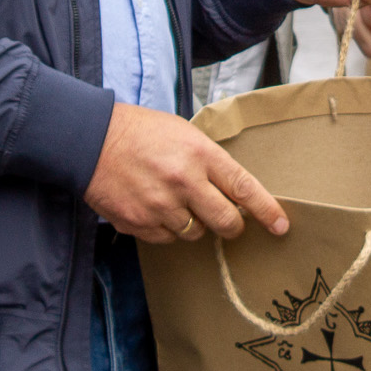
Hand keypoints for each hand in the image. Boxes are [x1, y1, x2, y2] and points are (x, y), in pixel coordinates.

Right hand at [85, 102, 288, 242]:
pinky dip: (166, 229)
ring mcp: (161, 206)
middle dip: (233, 225)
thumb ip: (208, 161)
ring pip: (196, 234)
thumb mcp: (182, 133)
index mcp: (199, 154)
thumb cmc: (139, 131)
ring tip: (174, 200)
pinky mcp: (140, 223)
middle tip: (229, 221)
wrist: (90, 139)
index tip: (281, 226)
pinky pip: (167, 239)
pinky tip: (153, 206)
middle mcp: (184, 182)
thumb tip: (232, 191)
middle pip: (227, 222)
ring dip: (193, 223)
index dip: (267, 211)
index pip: (244, 188)